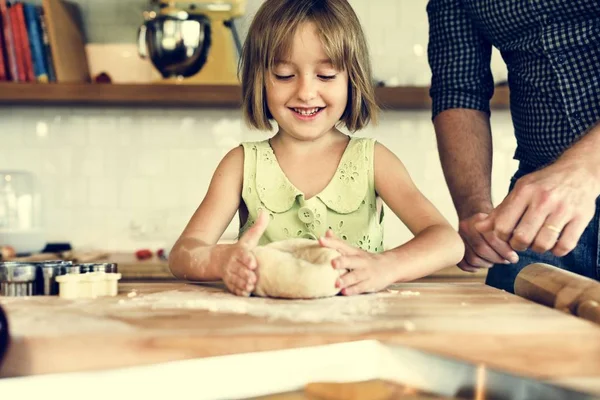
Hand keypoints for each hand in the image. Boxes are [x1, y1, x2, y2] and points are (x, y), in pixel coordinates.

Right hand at [220, 211, 268, 295]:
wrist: (213, 260)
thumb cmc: (237, 250)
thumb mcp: (247, 239)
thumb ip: (257, 227)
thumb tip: (265, 212)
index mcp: (238, 251)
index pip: (243, 254)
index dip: (247, 258)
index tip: (253, 263)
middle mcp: (233, 263)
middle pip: (239, 269)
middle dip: (246, 274)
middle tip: (253, 279)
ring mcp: (229, 274)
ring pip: (235, 280)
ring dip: (242, 284)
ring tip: (251, 286)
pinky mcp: (228, 283)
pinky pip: (232, 288)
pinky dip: (238, 291)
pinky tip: (245, 293)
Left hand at [318, 230, 393, 295]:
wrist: (389, 266)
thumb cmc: (365, 259)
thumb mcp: (353, 250)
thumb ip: (338, 243)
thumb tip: (327, 232)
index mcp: (354, 252)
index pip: (341, 245)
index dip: (331, 242)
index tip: (321, 240)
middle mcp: (359, 261)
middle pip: (350, 260)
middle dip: (342, 262)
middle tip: (332, 263)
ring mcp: (365, 273)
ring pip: (355, 276)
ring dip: (346, 279)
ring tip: (336, 283)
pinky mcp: (369, 284)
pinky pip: (361, 287)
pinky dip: (353, 290)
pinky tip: (345, 292)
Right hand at [457, 213, 518, 272]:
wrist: (473, 217)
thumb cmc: (492, 222)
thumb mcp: (500, 220)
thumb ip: (508, 230)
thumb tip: (519, 245)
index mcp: (478, 219)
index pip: (492, 238)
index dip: (505, 250)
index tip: (514, 258)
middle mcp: (465, 227)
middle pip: (481, 250)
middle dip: (497, 258)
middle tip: (507, 261)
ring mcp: (458, 238)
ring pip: (473, 258)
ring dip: (487, 264)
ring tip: (495, 261)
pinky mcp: (455, 249)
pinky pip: (463, 263)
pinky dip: (474, 268)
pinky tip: (482, 265)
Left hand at [475, 162, 599, 256]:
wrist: (579, 170)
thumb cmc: (544, 184)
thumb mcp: (520, 190)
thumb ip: (500, 210)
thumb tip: (478, 227)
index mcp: (524, 191)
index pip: (502, 226)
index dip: (501, 237)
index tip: (507, 235)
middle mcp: (543, 199)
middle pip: (521, 238)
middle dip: (518, 245)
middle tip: (522, 241)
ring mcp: (564, 209)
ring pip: (542, 244)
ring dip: (537, 248)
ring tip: (538, 240)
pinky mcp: (581, 218)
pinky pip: (564, 246)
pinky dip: (557, 250)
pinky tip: (554, 242)